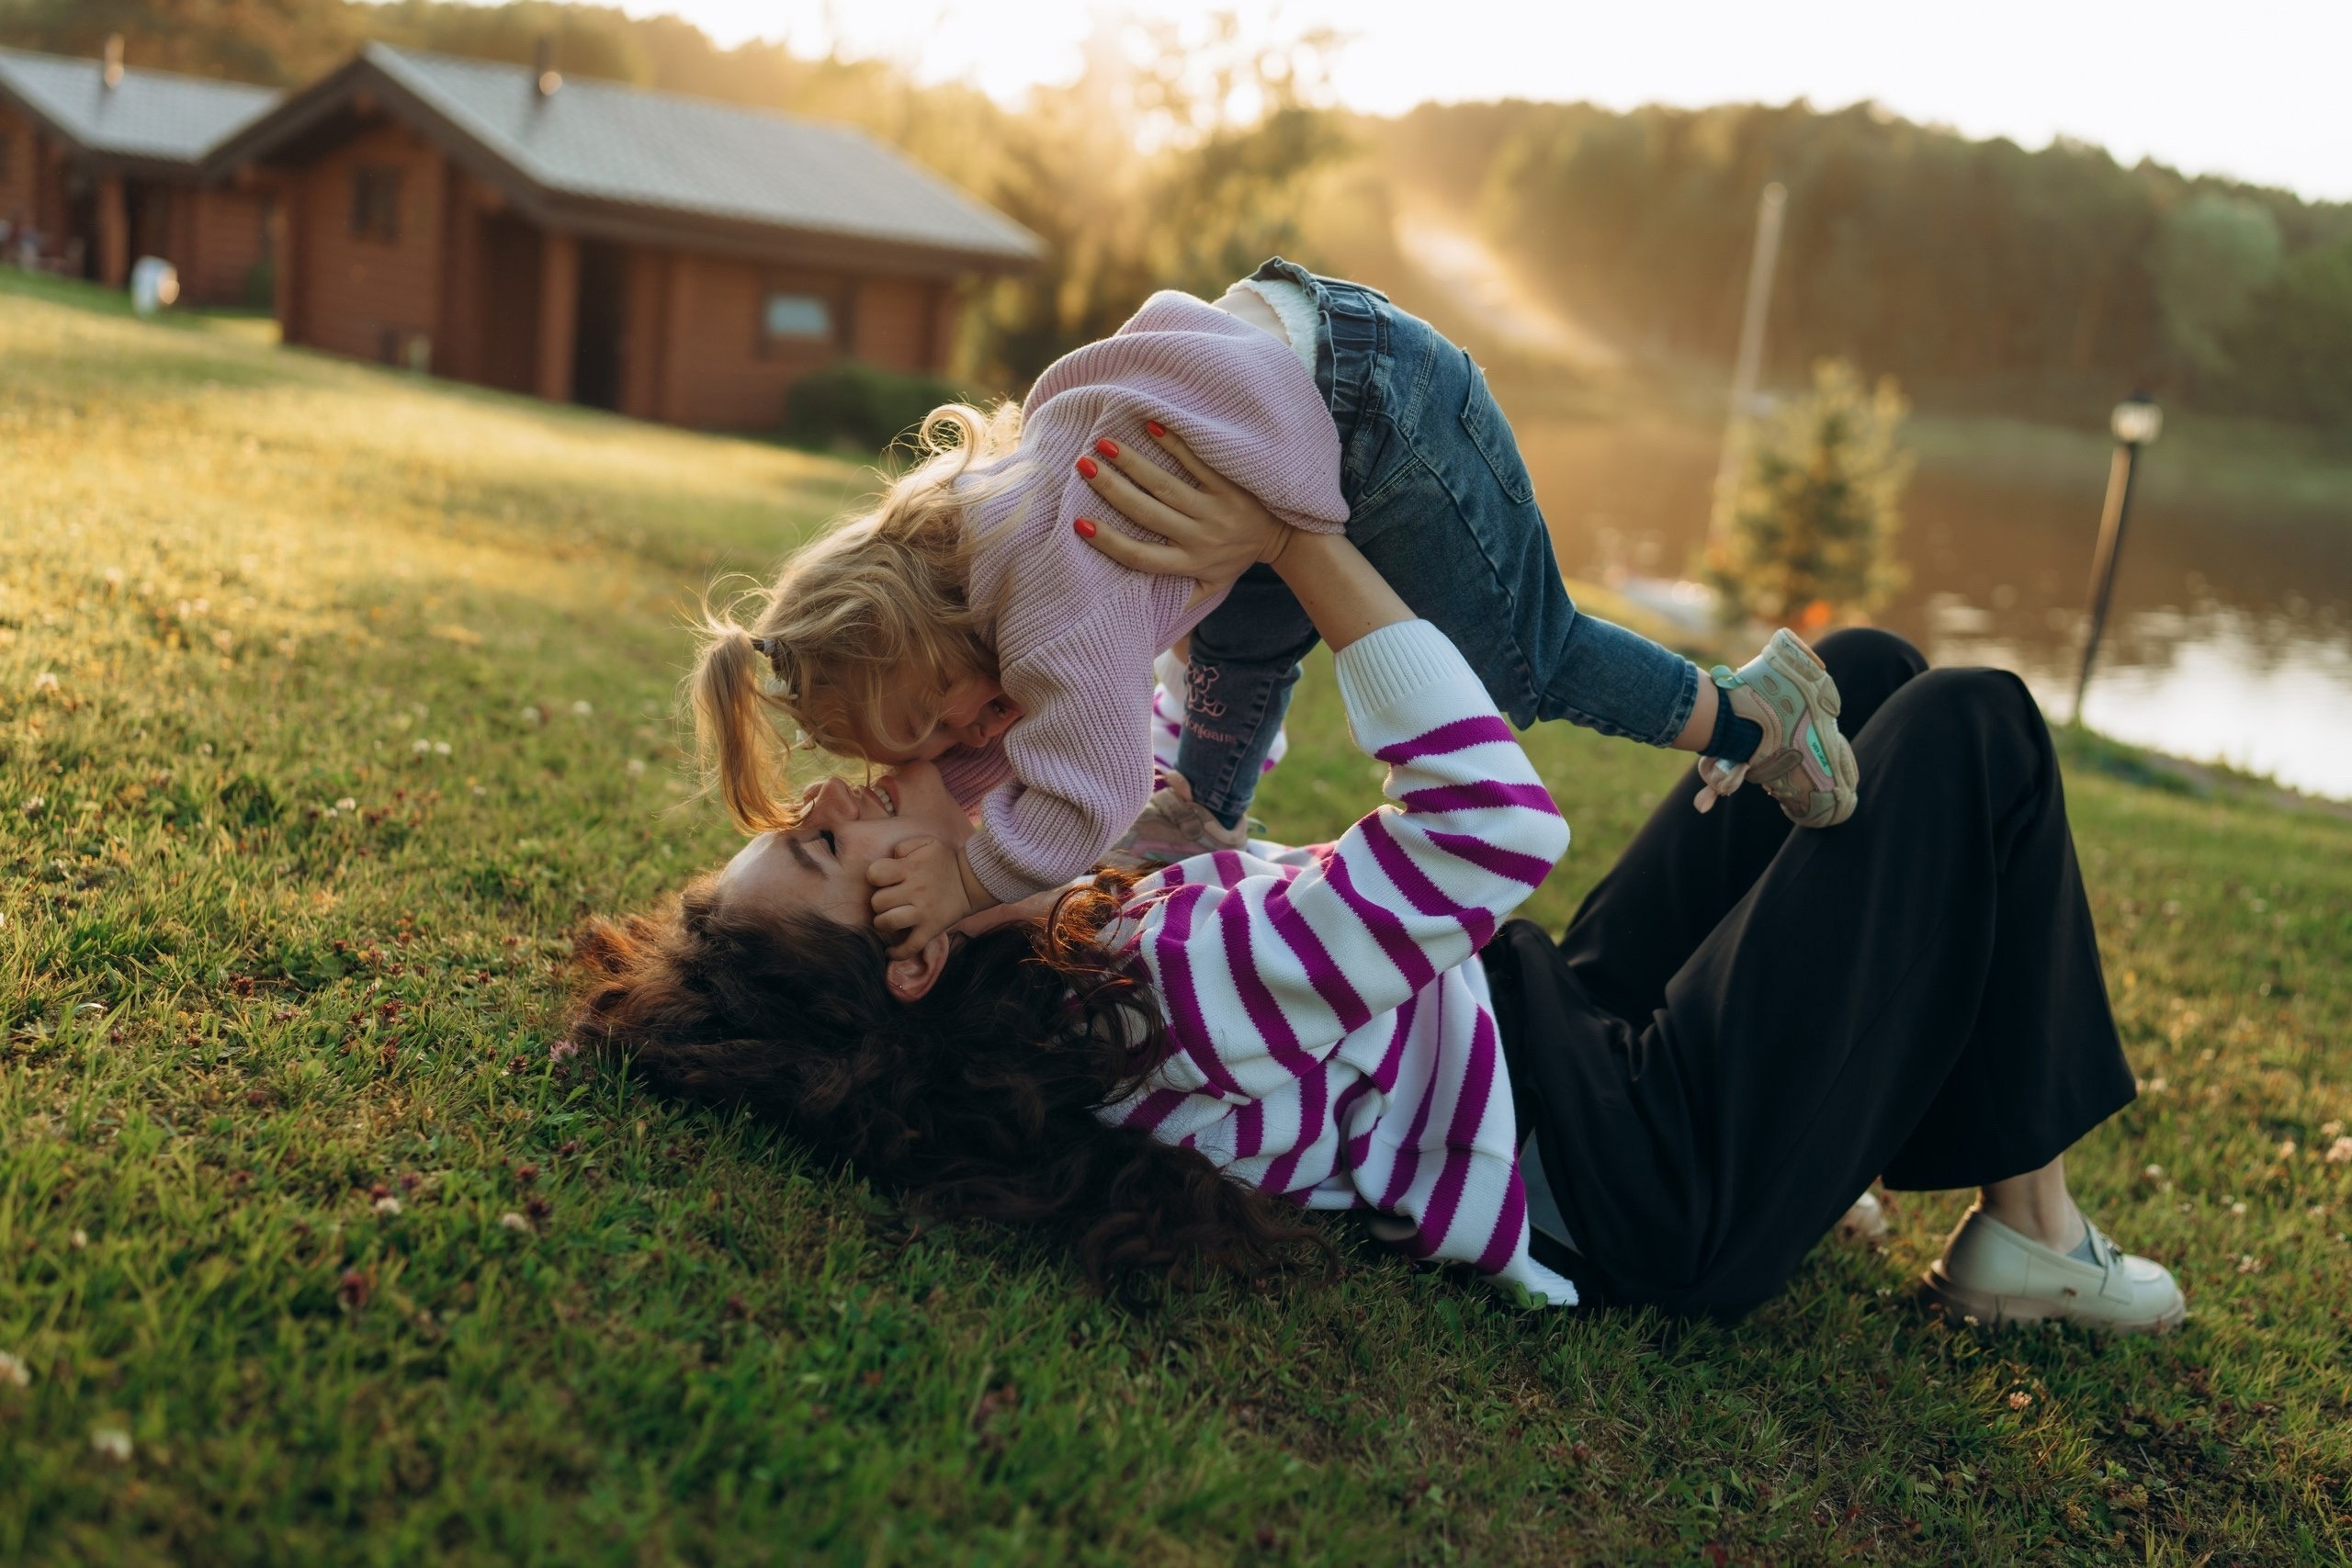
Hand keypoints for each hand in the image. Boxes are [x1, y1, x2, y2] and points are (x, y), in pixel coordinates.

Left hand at [867, 836, 972, 958]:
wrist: (972, 881)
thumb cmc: (945, 862)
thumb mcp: (927, 844)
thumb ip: (903, 847)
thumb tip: (890, 860)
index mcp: (910, 869)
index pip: (875, 874)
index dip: (875, 877)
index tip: (884, 880)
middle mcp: (915, 891)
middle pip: (877, 901)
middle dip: (879, 901)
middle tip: (889, 900)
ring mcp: (923, 913)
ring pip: (887, 923)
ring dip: (883, 922)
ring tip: (888, 919)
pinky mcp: (931, 929)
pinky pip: (909, 947)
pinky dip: (896, 952)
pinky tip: (890, 950)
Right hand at [1072, 421, 1292, 587]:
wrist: (1287, 536)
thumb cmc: (1237, 558)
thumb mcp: (1211, 586)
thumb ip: (1181, 598)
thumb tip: (1144, 619)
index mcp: (1188, 563)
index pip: (1140, 556)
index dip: (1110, 542)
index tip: (1080, 523)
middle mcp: (1199, 538)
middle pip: (1147, 514)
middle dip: (1112, 490)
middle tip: (1083, 466)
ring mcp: (1216, 510)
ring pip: (1167, 486)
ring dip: (1135, 463)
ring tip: (1106, 444)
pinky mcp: (1231, 486)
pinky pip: (1199, 463)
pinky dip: (1176, 445)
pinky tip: (1152, 426)